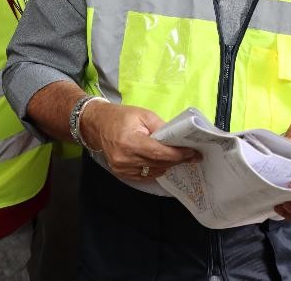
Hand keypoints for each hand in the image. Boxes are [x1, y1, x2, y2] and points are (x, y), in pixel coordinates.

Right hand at [80, 102, 200, 180]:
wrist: (96, 124)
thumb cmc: (121, 117)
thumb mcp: (144, 115)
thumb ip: (162, 128)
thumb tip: (178, 139)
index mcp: (130, 142)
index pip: (159, 153)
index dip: (178, 154)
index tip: (193, 152)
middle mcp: (125, 159)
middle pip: (159, 163)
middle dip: (178, 159)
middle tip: (192, 154)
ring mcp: (122, 168)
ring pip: (154, 171)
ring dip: (168, 164)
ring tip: (178, 156)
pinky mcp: (121, 173)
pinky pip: (145, 175)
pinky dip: (156, 168)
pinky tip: (162, 160)